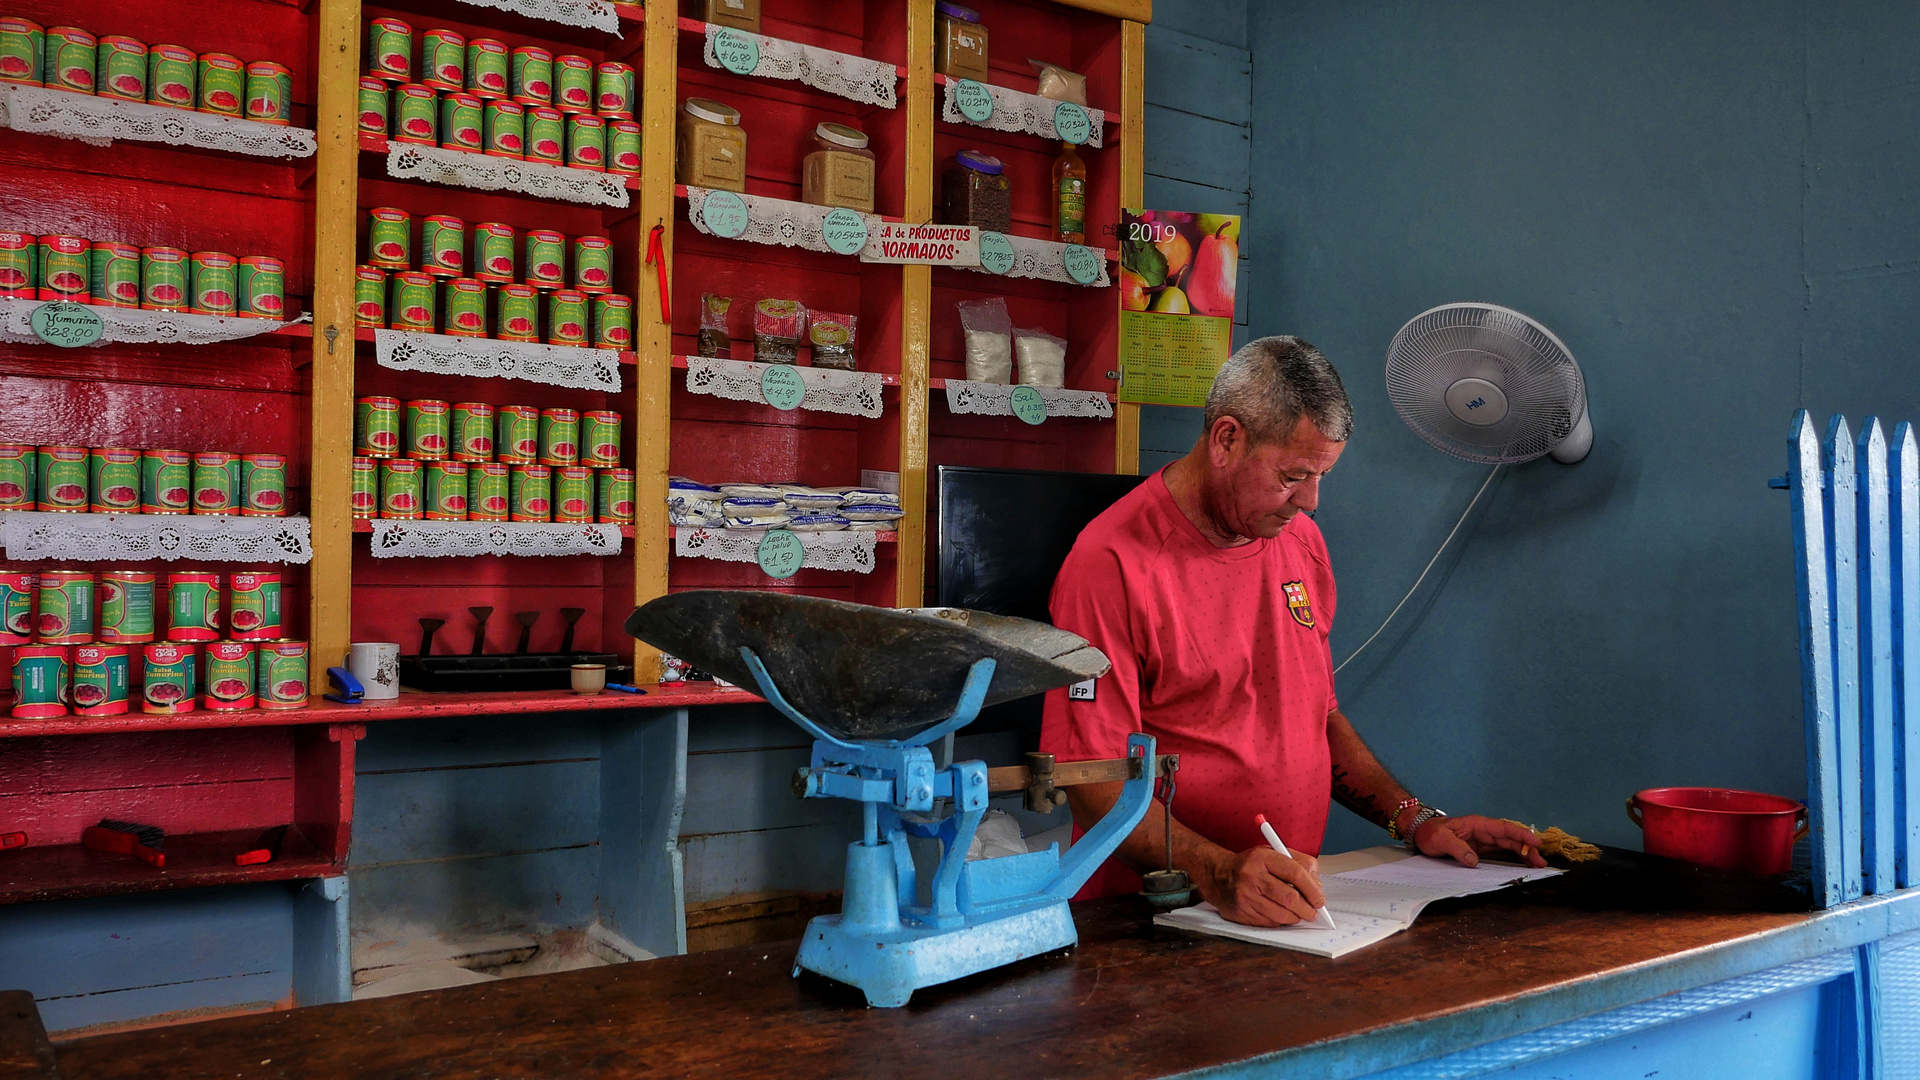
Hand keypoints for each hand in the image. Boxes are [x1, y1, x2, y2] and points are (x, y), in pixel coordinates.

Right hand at [1197, 846, 1325, 926]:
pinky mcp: (1241, 914)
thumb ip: (1299, 863)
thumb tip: (1318, 887)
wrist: (1218, 875)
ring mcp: (1245, 897)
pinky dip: (1281, 921)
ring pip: (1282, 914)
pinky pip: (1271, 923)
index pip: (1295, 873)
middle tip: (1313, 912)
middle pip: (1290, 898)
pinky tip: (1280, 913)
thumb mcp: (1273, 853)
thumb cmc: (1252, 865)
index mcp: (1262, 858)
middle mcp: (1252, 876)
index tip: (1320, 899)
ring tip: (1298, 913)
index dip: (1312, 889)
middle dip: (1308, 909)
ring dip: (1296, 917)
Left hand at [1414, 814, 1546, 868]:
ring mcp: (1484, 840)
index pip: (1504, 828)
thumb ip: (1457, 849)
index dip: (1521, 834)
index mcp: (1478, 825)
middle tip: (1541, 862)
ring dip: (1523, 854)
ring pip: (1509, 845)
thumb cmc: (1430, 832)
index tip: (1535, 842)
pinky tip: (1523, 864)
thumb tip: (1473, 861)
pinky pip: (1501, 851)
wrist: (1421, 832)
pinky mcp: (1481, 848)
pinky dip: (1514, 857)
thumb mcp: (1440, 840)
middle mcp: (1484, 831)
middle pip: (1510, 838)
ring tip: (1538, 865)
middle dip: (1527, 849)